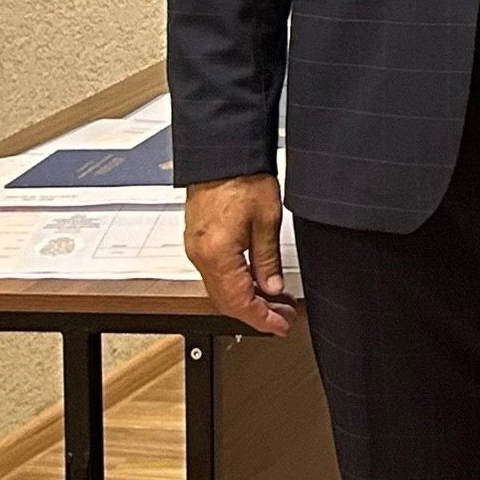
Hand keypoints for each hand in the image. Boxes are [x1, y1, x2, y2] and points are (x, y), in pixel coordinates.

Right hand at [182, 174, 293, 334]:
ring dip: (247, 299)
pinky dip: (236, 283)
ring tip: (275, 301)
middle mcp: (201, 256)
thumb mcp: (267, 220)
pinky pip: (216, 273)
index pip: (238, 302)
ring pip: (221, 289)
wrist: (223, 153)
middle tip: (282, 317)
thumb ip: (268, 259)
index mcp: (217, 254)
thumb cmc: (243, 178)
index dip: (261, 319)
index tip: (280, 325)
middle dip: (256, 313)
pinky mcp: (199, 240)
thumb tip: (272, 288)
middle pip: (226, 300)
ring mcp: (197, 249)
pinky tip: (256, 281)